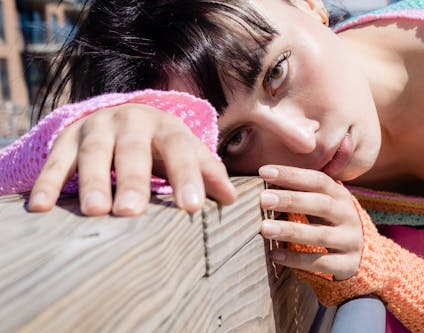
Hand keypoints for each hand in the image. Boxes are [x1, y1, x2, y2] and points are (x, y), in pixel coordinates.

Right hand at [28, 103, 235, 215]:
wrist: (122, 118)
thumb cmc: (160, 144)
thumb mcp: (185, 152)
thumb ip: (207, 172)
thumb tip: (232, 199)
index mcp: (166, 127)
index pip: (180, 149)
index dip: (187, 176)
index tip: (192, 207)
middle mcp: (131, 121)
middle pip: (132, 150)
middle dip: (133, 179)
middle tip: (132, 211)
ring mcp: (97, 128)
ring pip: (93, 152)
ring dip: (92, 180)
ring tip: (95, 211)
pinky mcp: (67, 138)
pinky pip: (56, 160)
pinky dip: (48, 182)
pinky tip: (41, 207)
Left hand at [259, 165, 362, 279]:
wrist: (363, 256)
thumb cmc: (330, 222)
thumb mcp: (322, 204)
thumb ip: (300, 192)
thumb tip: (264, 178)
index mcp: (340, 196)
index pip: (317, 180)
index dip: (292, 175)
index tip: (264, 172)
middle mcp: (348, 216)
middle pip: (320, 204)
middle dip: (291, 200)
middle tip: (263, 199)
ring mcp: (350, 241)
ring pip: (320, 235)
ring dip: (291, 231)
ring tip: (264, 229)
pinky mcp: (348, 265)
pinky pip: (321, 263)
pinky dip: (296, 259)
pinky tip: (274, 255)